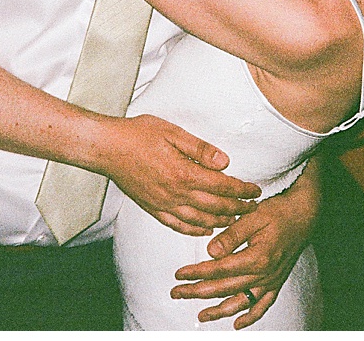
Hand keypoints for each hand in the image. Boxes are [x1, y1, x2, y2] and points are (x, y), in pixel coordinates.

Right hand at [96, 114, 261, 236]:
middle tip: (253, 207)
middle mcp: (176, 193)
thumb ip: (200, 149)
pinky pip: (178, 226)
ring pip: (199, 221)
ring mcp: (163, 204)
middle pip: (215, 207)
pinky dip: (195, 231)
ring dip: (221, 222)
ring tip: (235, 219)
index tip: (256, 190)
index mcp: (184, 173)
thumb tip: (224, 162)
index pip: (222, 186)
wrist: (107, 148)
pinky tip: (204, 229)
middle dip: (238, 208)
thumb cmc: (138, 134)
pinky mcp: (152, 208)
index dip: (242, 190)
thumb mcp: (172, 132)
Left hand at [170, 160, 319, 328]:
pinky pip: (262, 306)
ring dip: (219, 311)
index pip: (219, 270)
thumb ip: (232, 235)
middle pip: (225, 288)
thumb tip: (211, 252)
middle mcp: (264, 274)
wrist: (304, 215)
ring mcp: (270, 281)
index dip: (196, 273)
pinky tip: (237, 324)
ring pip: (241, 302)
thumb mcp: (253, 216)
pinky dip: (250, 317)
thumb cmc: (278, 212)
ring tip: (201, 315)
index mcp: (256, 257)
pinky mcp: (276, 282)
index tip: (179, 275)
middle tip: (177, 293)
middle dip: (198, 292)